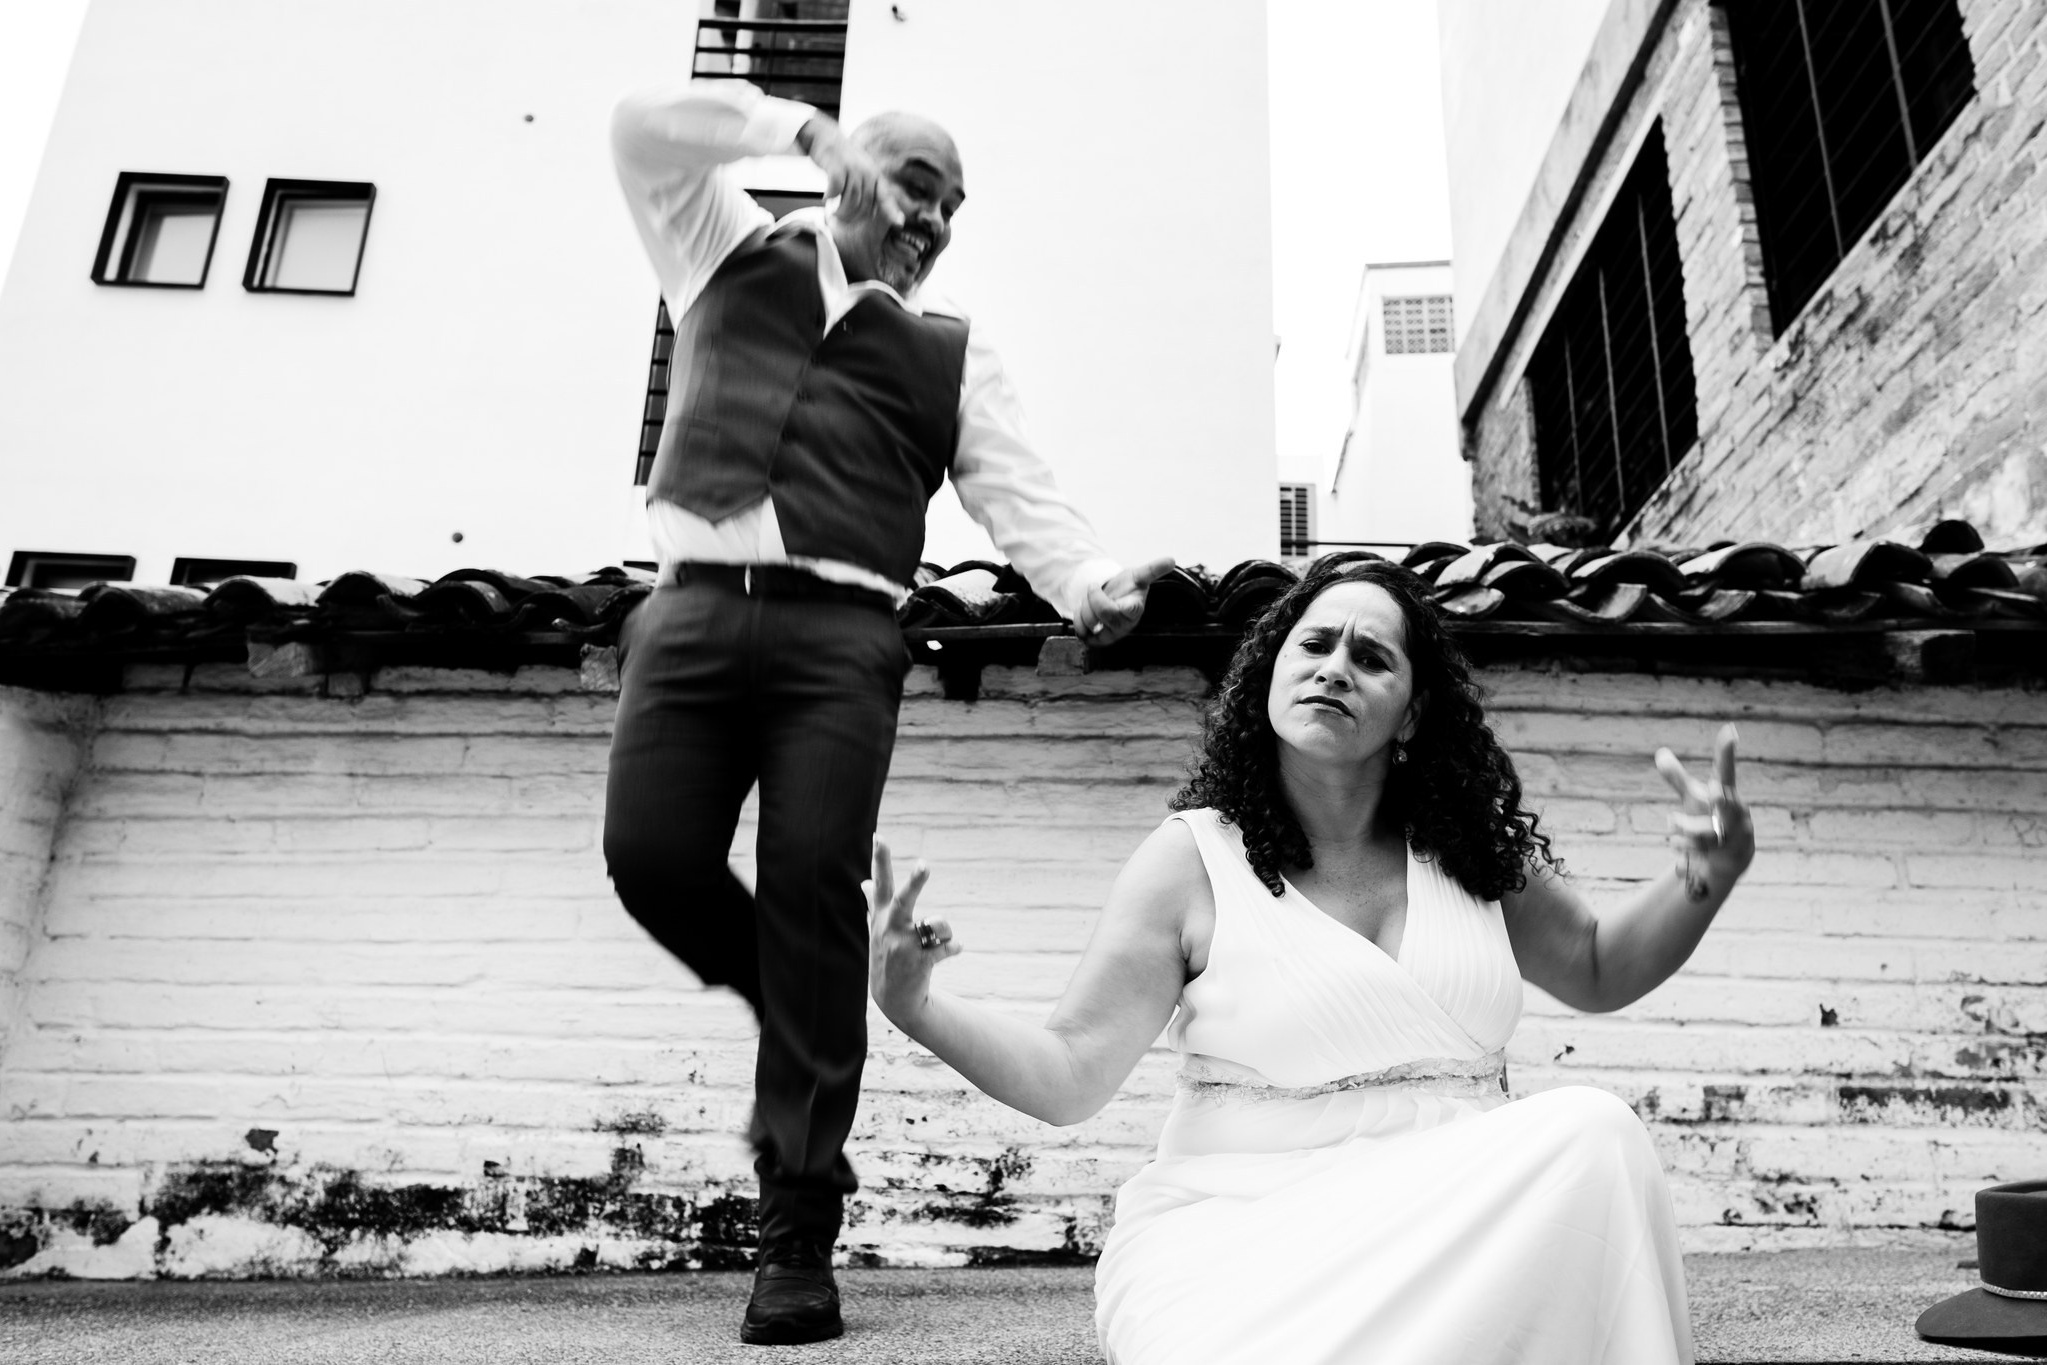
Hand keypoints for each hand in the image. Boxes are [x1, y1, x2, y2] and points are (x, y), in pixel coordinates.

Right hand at [799, 116, 900, 228]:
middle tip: (842, 220)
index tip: (899, 224)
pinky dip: (830, 197)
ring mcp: (853, 169)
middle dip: (853, 217)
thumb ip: (868, 186)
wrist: (826, 136)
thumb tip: (871, 210)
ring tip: (833, 213)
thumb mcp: (861, 169)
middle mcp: (867, 172)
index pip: (885, 196)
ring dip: (841, 212)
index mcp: (875, 174)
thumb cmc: (842, 158)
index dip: (892, 211)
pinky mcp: (837, 167)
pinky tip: (826, 198)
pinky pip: (836, 189)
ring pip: (851, 201)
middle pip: (865, 205)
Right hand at [866, 838, 957, 1023]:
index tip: (880, 837)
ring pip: (938, 923)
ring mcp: (905, 946)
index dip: (880, 859)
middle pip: (904, 899)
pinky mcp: (920, 962)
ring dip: (945, 930)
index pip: (880, 882)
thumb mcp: (876, 929)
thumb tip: (864, 882)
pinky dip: (954, 947)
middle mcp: (891, 928)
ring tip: (937, 940)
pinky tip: (953, 950)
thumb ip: (872, 903)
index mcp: (882, 916)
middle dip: (916, 882)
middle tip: (924, 865)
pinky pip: (948, 946)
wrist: (893, 997)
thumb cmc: (886, 955)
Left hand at [1072, 556, 1176, 647]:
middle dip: (1094, 597)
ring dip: (1085, 608)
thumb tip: (1172, 560)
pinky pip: (1081, 632)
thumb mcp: (1138, 576)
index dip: (1128, 607)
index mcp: (1135, 608)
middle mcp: (1125, 625)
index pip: (1133, 609)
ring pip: (1090, 623)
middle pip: (1104, 612)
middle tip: (1094, 588)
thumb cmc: (1126, 588)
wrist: (1111, 599)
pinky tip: (1087, 613)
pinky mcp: (1097, 641)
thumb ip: (1153, 569)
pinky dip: (1079, 620)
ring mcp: (1111, 635)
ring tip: (1092, 602)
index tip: (1128, 603)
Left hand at [1655, 723, 1754, 900]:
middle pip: (1725, 807)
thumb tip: (1660, 753)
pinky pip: (1698, 858)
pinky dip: (1682, 854)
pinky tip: (1678, 855)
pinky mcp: (1726, 861)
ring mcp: (1733, 840)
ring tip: (1673, 828)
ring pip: (1703, 835)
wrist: (1731, 859)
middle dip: (1721, 800)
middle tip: (1714, 792)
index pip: (1726, 770)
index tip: (1729, 730)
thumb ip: (1678, 779)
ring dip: (1682, 833)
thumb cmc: (1712, 819)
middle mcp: (1734, 815)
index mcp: (1727, 794)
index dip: (1726, 751)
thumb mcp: (1695, 798)